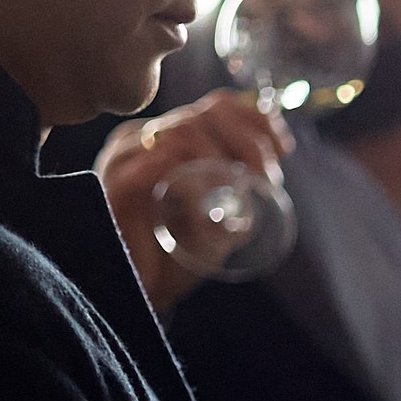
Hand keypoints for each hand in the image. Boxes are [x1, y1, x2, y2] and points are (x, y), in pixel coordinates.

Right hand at [92, 88, 293, 315]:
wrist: (141, 294)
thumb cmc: (179, 255)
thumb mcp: (222, 219)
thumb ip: (242, 192)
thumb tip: (274, 172)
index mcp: (170, 139)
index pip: (217, 106)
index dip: (257, 119)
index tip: (284, 147)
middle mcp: (146, 140)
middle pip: (206, 114)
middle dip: (249, 143)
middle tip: (266, 180)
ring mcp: (126, 158)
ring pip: (186, 132)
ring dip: (225, 160)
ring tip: (242, 193)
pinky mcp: (115, 184)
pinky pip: (159, 165)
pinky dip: (194, 182)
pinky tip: (207, 207)